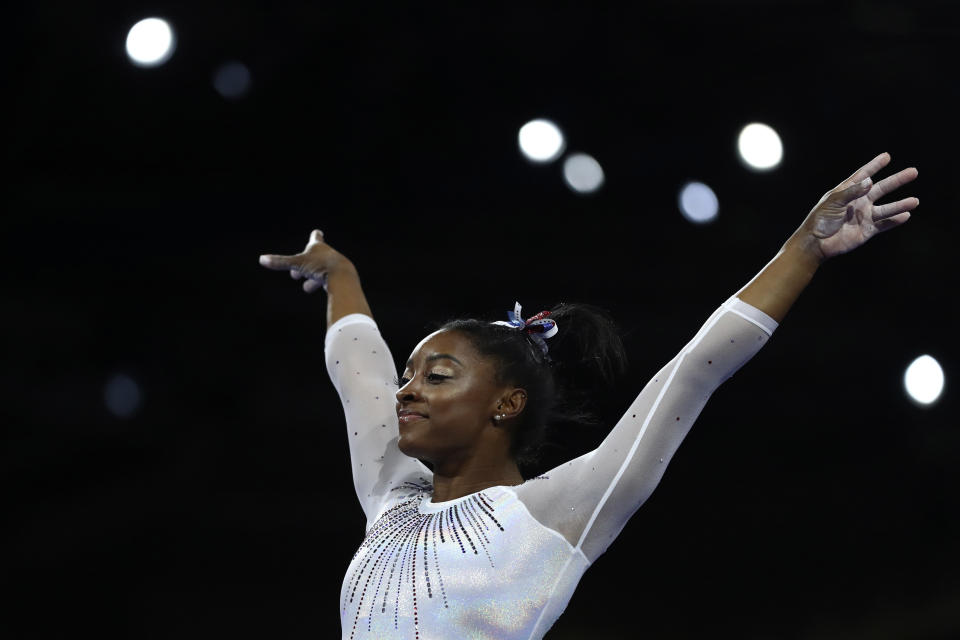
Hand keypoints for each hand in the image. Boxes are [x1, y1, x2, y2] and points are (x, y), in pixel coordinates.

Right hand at [259, 229, 352, 292]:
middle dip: (305, 265)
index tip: (317, 233)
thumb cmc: (320, 266)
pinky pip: (327, 280)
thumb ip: (281, 262)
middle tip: (295, 274)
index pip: (315, 238)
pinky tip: (317, 289)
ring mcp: (334, 266)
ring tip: (307, 287)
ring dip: (312, 278)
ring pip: (321, 271)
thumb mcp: (298, 264)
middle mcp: (328, 254)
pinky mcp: (339, 277)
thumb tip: (261, 259)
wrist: (342, 277)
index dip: (315, 236)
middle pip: (315, 257)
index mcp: (318, 247)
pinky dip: (320, 284)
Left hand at [800, 152, 917, 261]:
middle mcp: (859, 202)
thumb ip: (852, 191)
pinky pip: (884, 224)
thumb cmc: (820, 219)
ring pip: (887, 208)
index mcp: (848, 191)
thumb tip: (870, 181)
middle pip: (882, 188)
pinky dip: (895, 221)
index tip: (886, 156)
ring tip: (915, 201)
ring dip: (901, 204)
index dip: (874, 166)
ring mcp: (864, 216)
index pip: (863, 175)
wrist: (816, 243)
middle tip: (913, 172)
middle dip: (897, 180)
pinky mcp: (867, 230)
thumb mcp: (833, 202)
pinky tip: (906, 215)